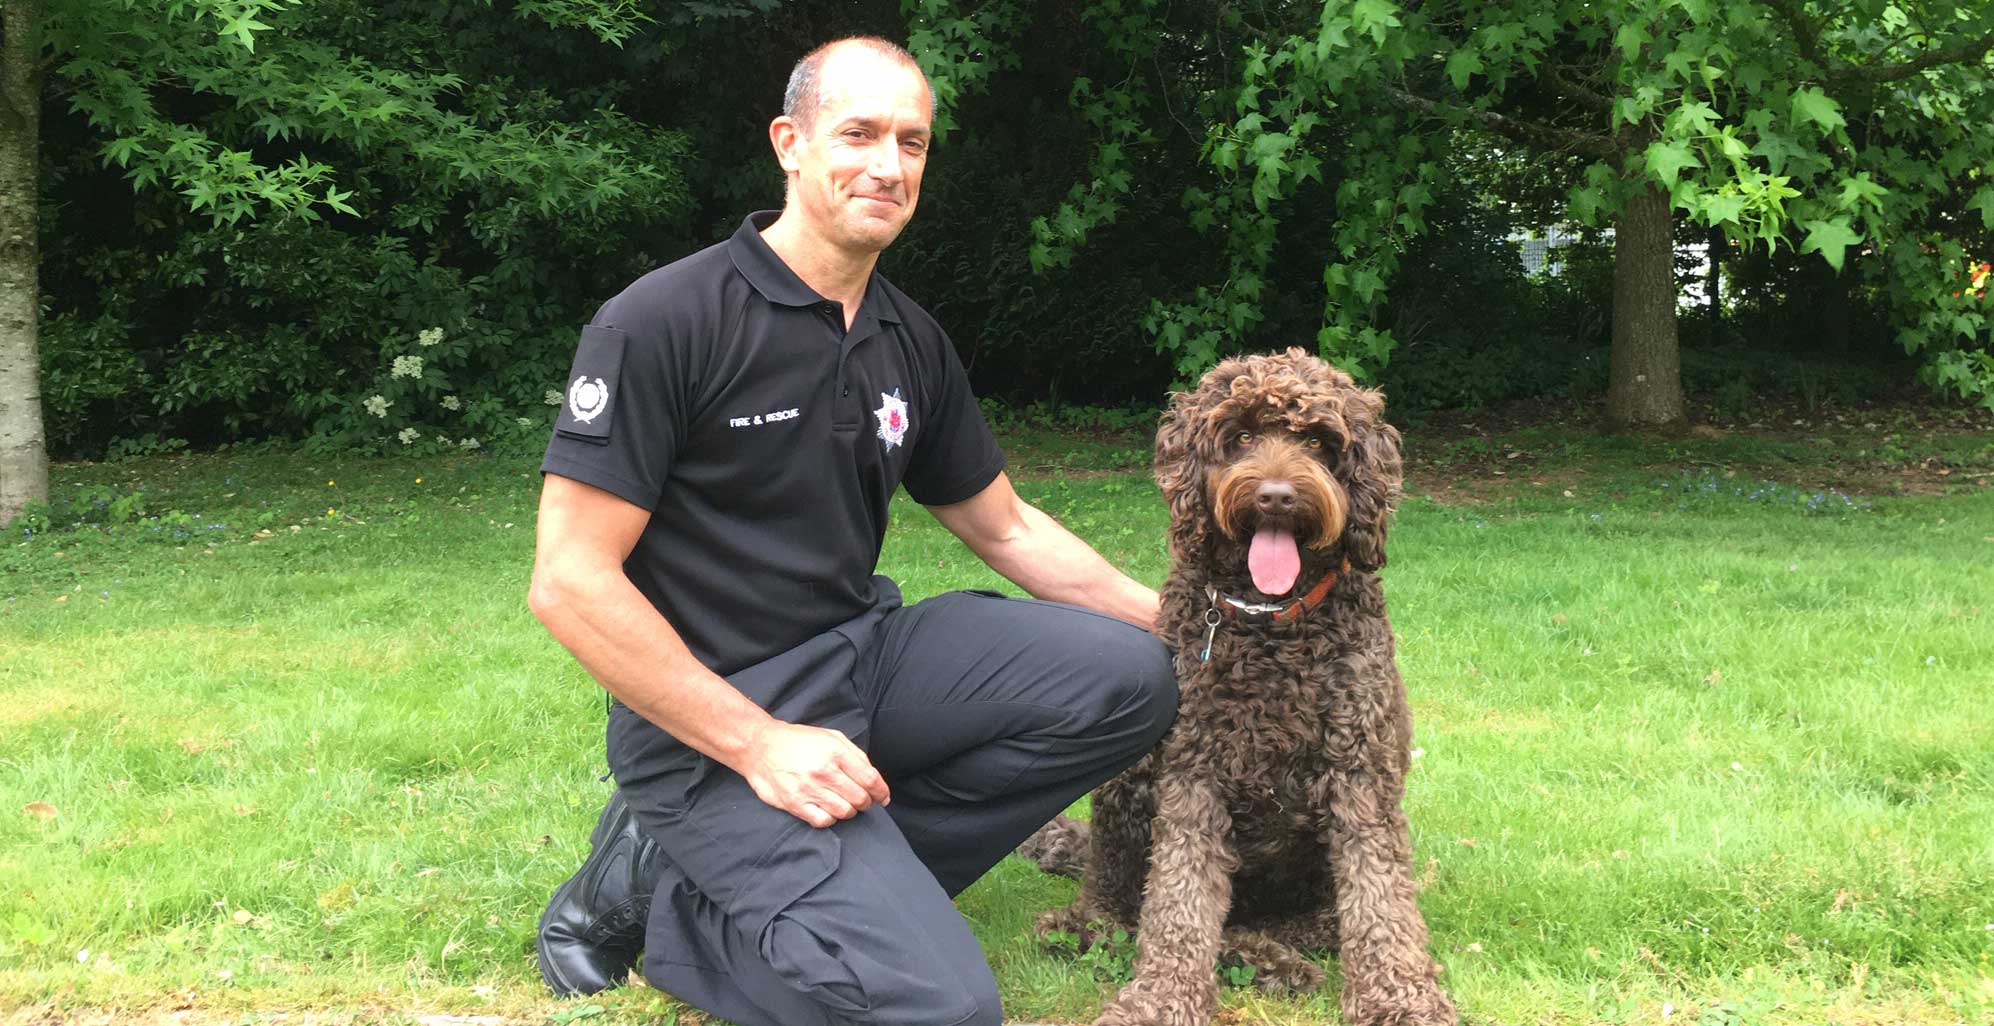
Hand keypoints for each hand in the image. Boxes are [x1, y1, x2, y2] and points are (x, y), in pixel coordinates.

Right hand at [737, 720, 890, 827]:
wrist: (760, 746)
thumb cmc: (799, 741)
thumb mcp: (831, 737)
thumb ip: (855, 755)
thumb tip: (874, 778)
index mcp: (836, 752)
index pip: (870, 779)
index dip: (882, 792)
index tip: (883, 798)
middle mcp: (824, 771)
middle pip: (860, 798)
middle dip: (866, 802)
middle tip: (862, 800)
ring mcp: (808, 789)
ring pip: (844, 812)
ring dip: (849, 811)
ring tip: (844, 803)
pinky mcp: (795, 804)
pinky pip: (823, 821)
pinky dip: (830, 818)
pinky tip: (827, 810)